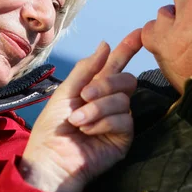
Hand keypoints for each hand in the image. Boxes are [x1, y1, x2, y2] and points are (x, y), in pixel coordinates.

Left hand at [21, 29, 141, 191]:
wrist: (51, 159)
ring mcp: (118, 120)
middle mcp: (110, 102)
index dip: (128, 48)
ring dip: (96, 108)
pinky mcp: (123, 138)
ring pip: (123, 100)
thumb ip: (86, 69)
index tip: (140, 32)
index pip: (115, 64)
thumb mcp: (65, 92)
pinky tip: (88, 132)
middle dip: (105, 84)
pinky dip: (103, 122)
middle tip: (84, 95)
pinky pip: (124, 119)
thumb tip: (106, 44)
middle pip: (126, 79)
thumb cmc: (52, 128)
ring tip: (78, 121)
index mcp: (94, 88)